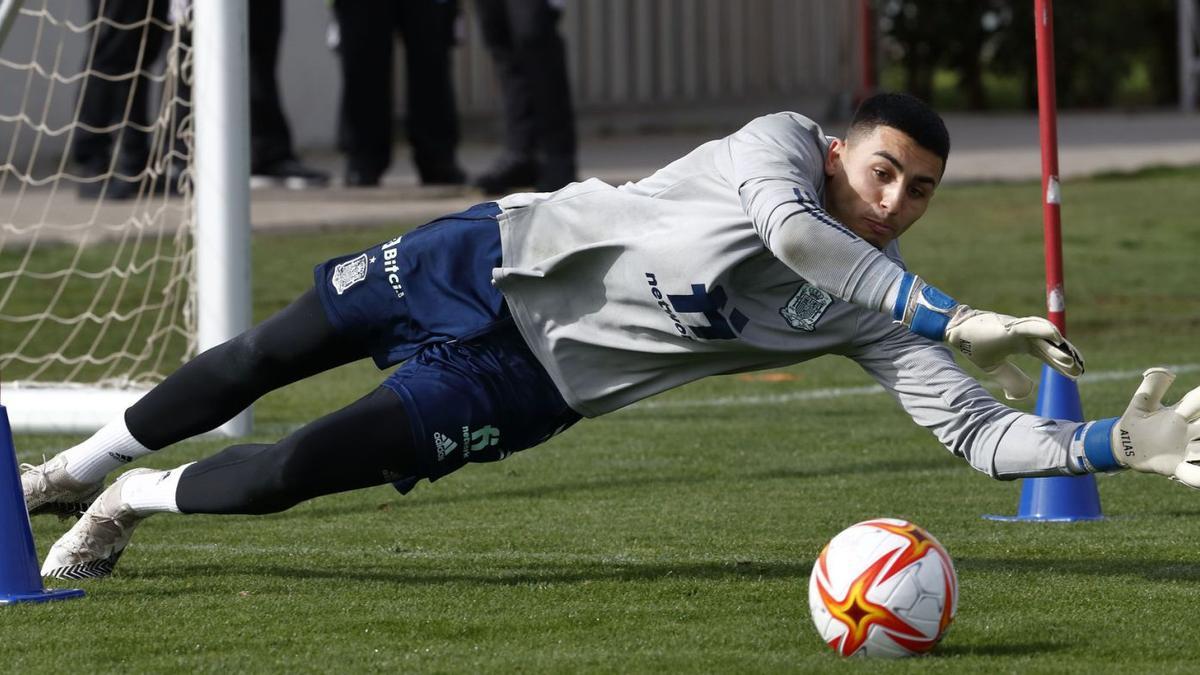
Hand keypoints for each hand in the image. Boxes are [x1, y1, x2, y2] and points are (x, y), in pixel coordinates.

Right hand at [943, 306, 1084, 399]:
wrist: (954, 332)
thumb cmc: (973, 346)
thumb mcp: (995, 368)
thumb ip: (1010, 379)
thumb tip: (1027, 392)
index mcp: (1021, 344)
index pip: (1046, 354)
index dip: (1059, 364)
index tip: (1075, 375)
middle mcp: (1024, 335)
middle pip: (1050, 346)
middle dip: (1065, 358)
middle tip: (1079, 371)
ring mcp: (1018, 328)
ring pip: (1044, 337)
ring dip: (1057, 348)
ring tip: (1071, 361)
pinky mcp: (1011, 325)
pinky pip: (1031, 327)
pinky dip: (1044, 330)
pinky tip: (1057, 337)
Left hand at [1084, 368, 1199, 486]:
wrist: (1123, 446)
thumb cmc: (1135, 422)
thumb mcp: (1141, 404)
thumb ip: (1152, 388)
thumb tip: (1165, 371)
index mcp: (1180, 415)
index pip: (1196, 403)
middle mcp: (1187, 432)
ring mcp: (1184, 451)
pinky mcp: (1177, 467)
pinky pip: (1193, 474)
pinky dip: (1197, 478)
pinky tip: (1199, 479)